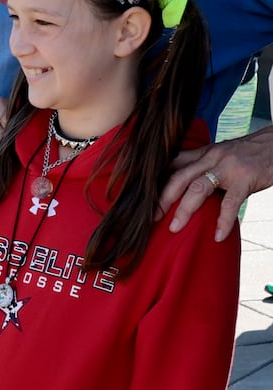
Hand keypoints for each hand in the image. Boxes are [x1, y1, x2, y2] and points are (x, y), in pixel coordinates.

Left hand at [160, 125, 272, 239]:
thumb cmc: (250, 153)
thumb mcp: (222, 155)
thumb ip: (204, 167)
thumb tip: (185, 186)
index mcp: (203, 153)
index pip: (172, 164)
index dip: (155, 179)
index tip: (141, 196)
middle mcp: (211, 158)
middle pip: (178, 177)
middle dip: (162, 198)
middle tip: (150, 217)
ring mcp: (227, 167)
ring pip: (198, 188)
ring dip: (184, 210)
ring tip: (174, 228)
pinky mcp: (245, 178)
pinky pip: (230, 203)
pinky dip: (223, 221)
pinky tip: (218, 236)